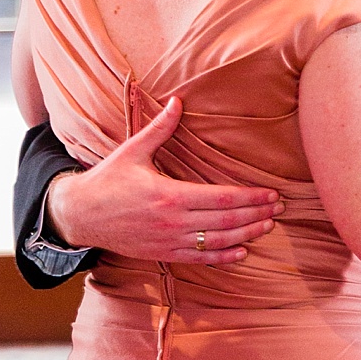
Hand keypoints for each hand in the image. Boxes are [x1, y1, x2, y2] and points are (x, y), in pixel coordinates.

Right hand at [47, 96, 279, 264]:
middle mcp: (173, 222)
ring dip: (246, 236)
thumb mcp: (133, 151)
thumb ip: (160, 128)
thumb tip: (178, 100)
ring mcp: (168, 241)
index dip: (250, 197)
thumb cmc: (108, 180)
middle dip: (256, 215)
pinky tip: (242, 253)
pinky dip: (223, 257)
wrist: (80, 215)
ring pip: (217, 242)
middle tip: (280, 209)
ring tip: (267, 227)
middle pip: (226, 222)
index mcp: (170, 195)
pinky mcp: (162, 253)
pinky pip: (199, 259)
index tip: (272, 194)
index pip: (222, 198)